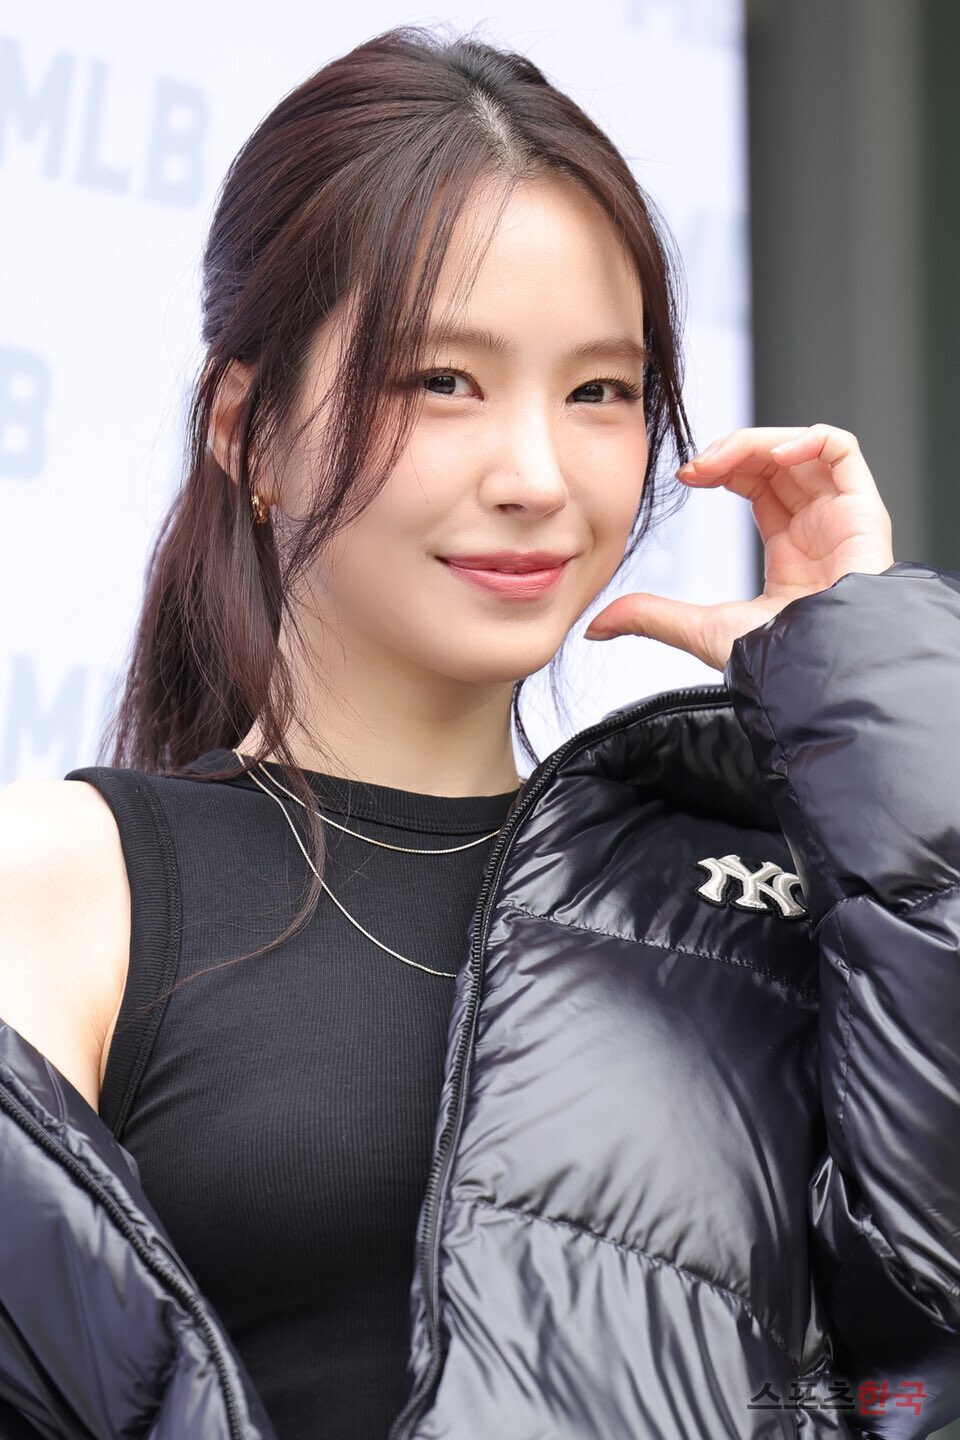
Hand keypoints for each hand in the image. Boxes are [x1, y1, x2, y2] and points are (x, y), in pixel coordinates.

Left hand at [583, 424, 895, 670]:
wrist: (819, 676)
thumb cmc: (778, 664)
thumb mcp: (701, 630)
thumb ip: (651, 618)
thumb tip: (594, 625)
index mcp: (789, 552)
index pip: (758, 485)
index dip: (722, 469)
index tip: (686, 477)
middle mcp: (818, 530)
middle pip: (777, 462)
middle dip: (733, 451)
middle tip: (698, 466)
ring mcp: (843, 519)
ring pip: (804, 449)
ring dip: (758, 441)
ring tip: (724, 459)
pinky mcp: (865, 512)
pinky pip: (842, 450)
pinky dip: (805, 438)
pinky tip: (773, 455)